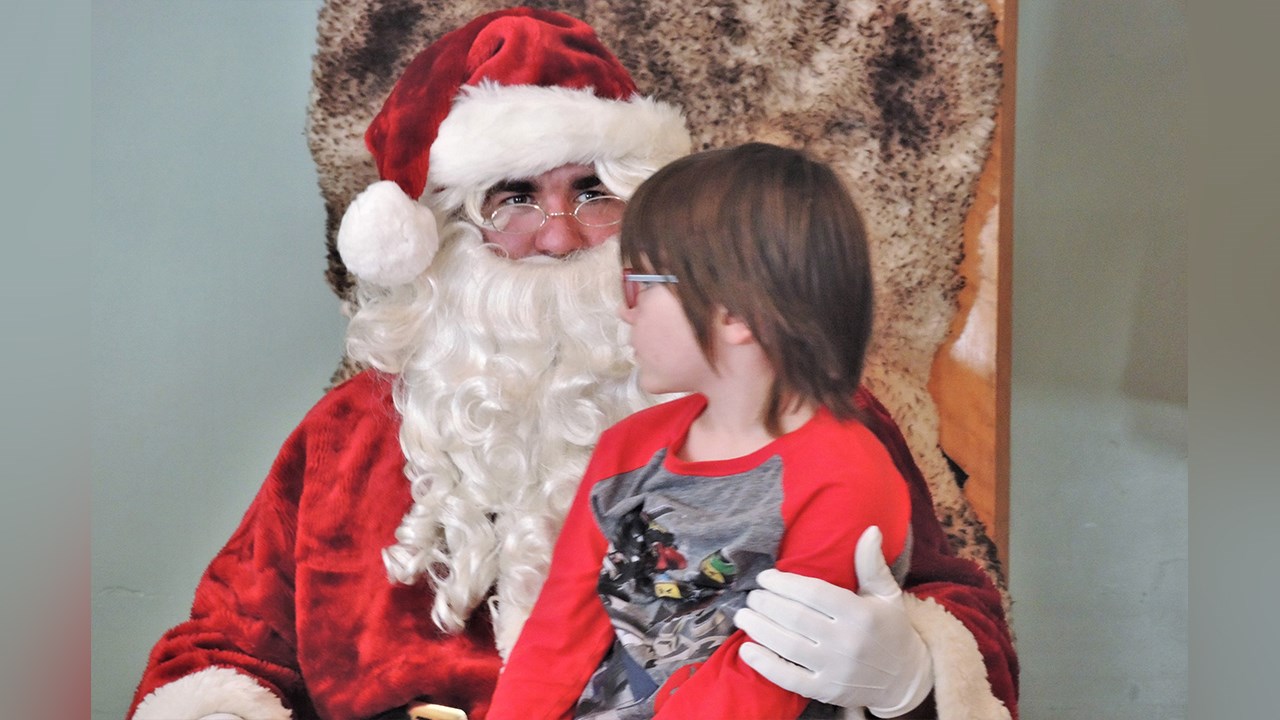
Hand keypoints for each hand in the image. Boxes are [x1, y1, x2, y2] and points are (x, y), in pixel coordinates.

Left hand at [734, 526, 931, 716]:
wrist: (904, 679)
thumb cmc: (890, 629)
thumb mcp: (887, 595)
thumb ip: (871, 564)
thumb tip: (869, 530)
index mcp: (861, 614)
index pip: (814, 593)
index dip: (784, 583)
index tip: (765, 576)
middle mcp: (848, 642)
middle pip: (795, 618)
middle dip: (766, 603)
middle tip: (752, 595)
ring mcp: (836, 669)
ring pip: (787, 646)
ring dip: (759, 629)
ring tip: (743, 615)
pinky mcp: (826, 690)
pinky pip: (789, 678)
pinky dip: (765, 665)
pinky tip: (747, 650)